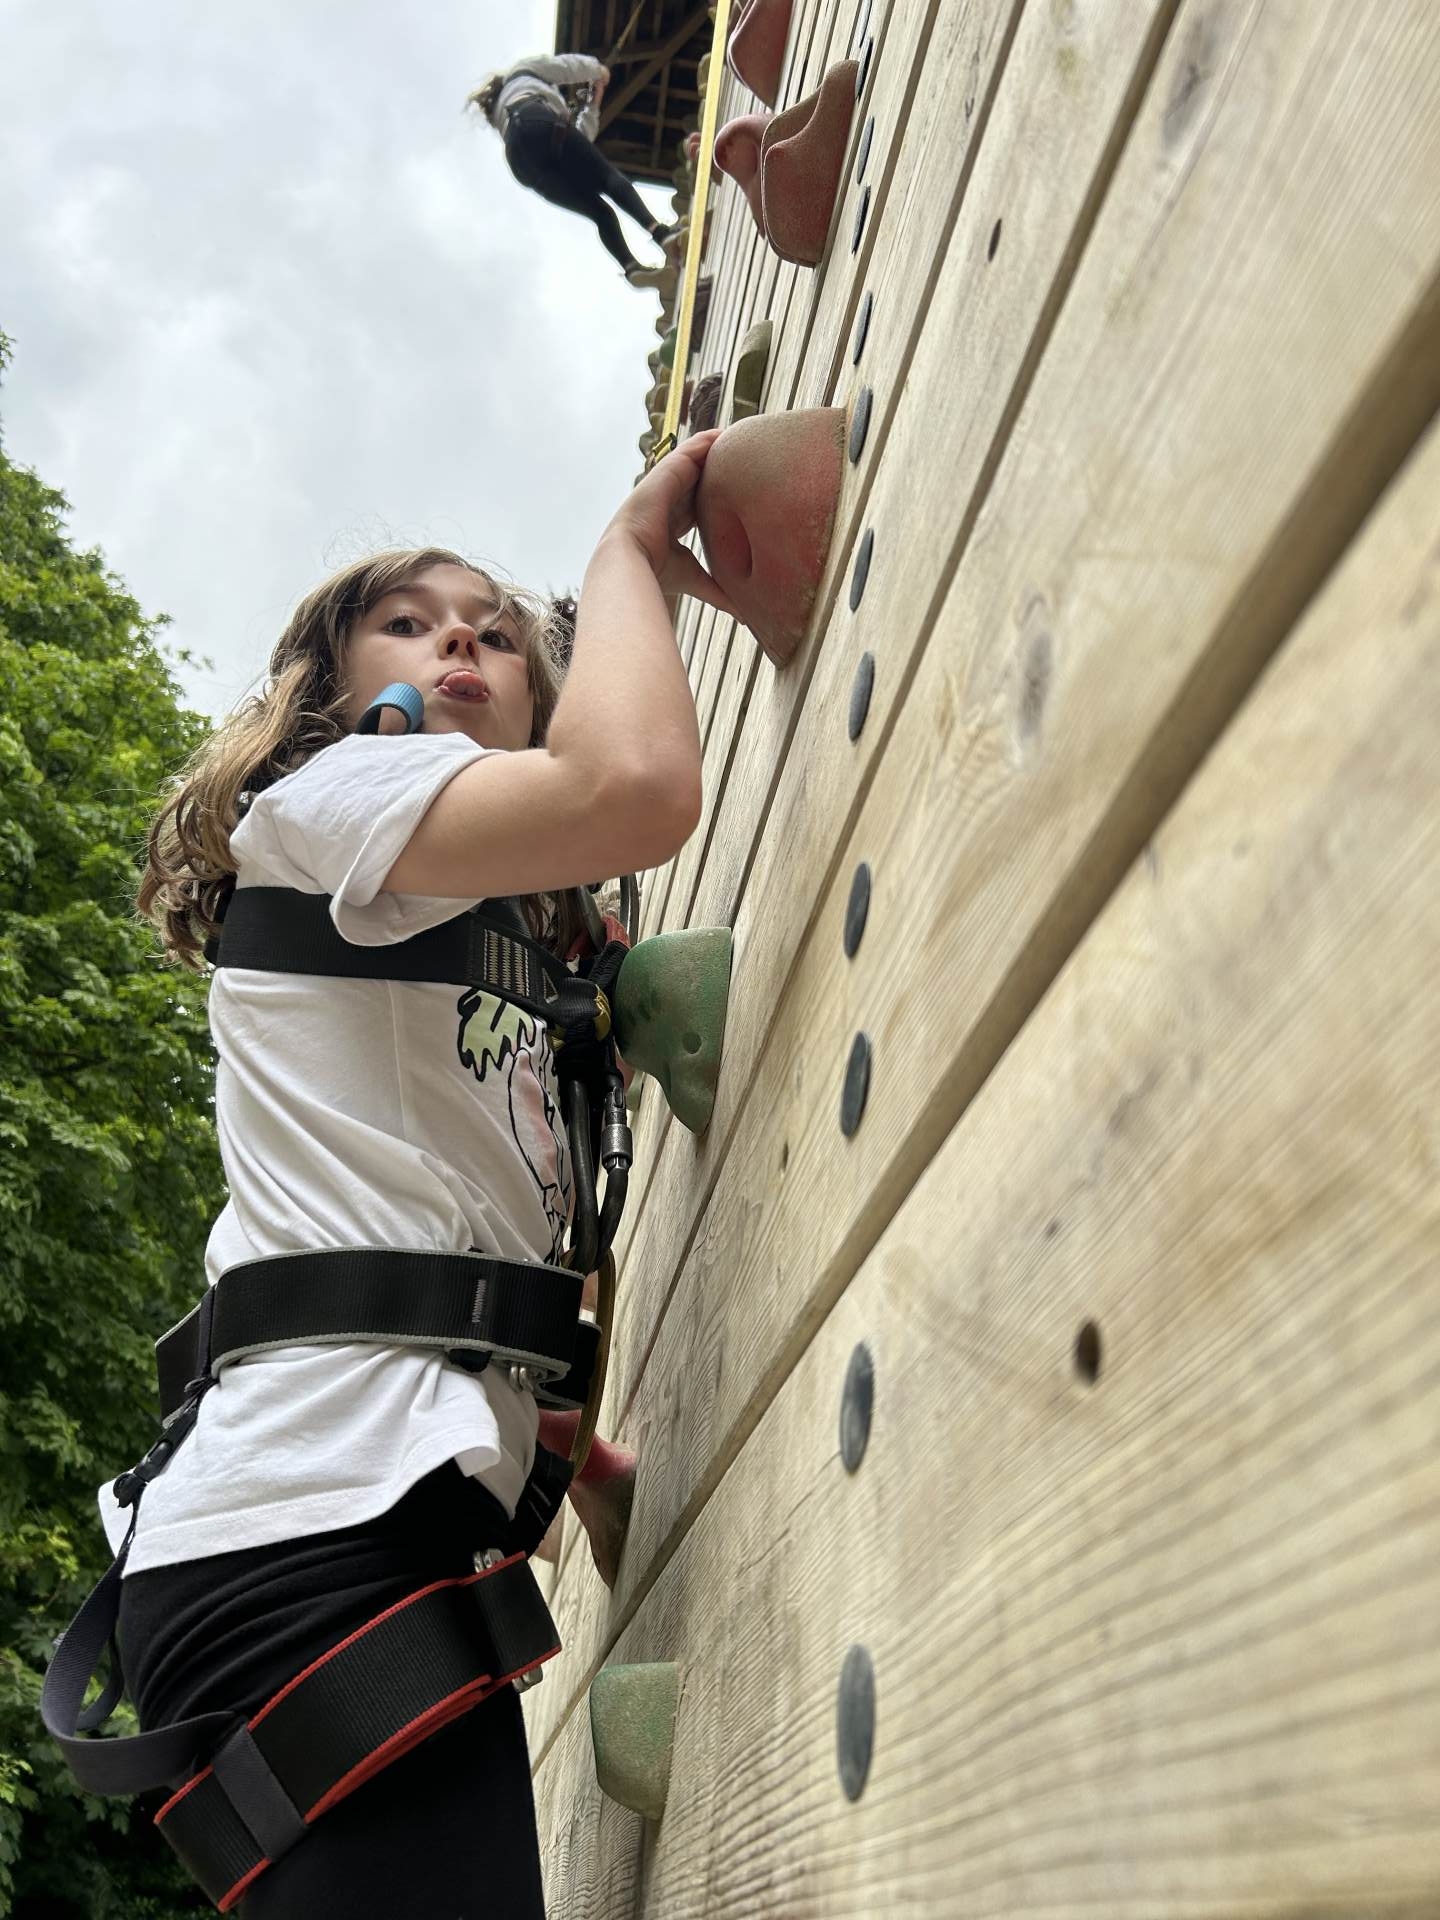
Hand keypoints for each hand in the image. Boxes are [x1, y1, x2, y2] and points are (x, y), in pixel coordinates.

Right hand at [607, 431, 738, 618]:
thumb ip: (719, 592)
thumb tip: (748, 616)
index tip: (736, 494)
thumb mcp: (695, 579)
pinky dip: (706, 441)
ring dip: (714, 451)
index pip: (695, 508)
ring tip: (739, 437)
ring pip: (694, 462)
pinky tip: (726, 432)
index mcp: (669, 527)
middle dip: (716, 471)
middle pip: (696, 481)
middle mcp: (666, 503)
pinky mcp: (665, 473)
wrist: (628, 563)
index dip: (713, 499)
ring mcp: (664, 486)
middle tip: (743, 460)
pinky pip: (689, 450)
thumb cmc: (656, 575)